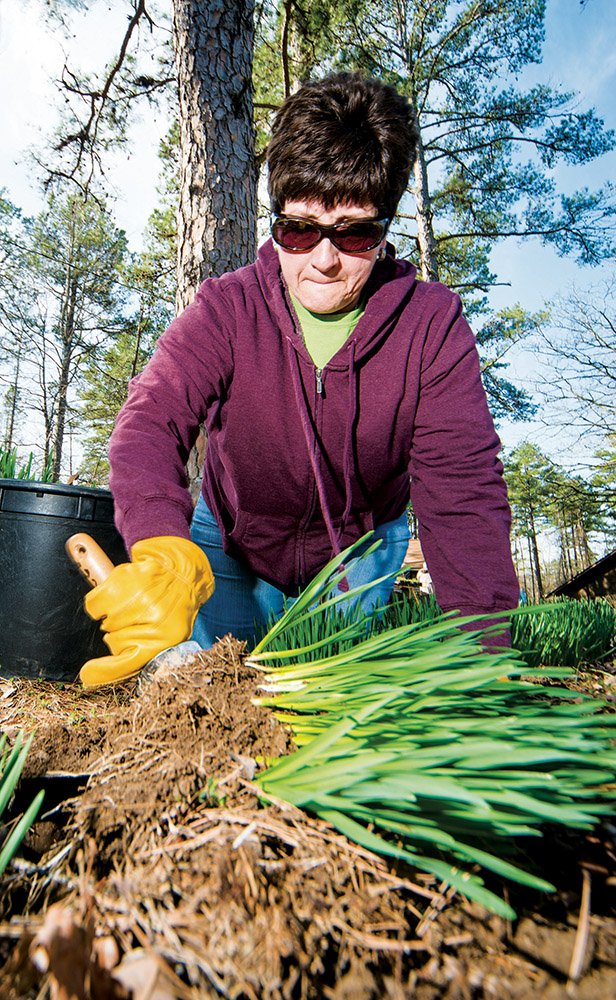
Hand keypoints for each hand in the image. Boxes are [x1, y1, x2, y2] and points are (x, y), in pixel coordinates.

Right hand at [79, 536, 214, 686]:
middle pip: (115, 643)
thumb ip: (136, 658)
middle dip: (121, 637)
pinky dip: (100, 604)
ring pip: (106, 623)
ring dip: (113, 619)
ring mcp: (138, 595)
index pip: (129, 662)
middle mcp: (155, 616)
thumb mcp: (165, 639)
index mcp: (168, 637)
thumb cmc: (170, 611)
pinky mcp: (123, 578)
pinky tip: (118, 598)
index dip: (105, 671)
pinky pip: (95, 604)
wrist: (178, 573)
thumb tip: (91, 676)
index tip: (87, 675)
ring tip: (132, 608)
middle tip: (138, 623)